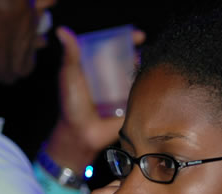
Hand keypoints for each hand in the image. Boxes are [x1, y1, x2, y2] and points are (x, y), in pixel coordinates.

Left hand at [45, 27, 145, 170]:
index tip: (138, 36)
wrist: (81, 133)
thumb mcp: (70, 76)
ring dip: (148, 69)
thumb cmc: (71, 105)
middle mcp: (113, 78)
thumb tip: (62, 30)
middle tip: (148, 51)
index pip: (115, 48)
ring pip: (140, 76)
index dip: (127, 39)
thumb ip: (71, 55)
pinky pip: (144, 95)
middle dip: (141, 53)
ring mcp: (124, 92)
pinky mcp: (132, 106)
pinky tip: (159, 82)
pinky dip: (152, 88)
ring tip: (154, 65)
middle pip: (131, 60)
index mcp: (98, 67)